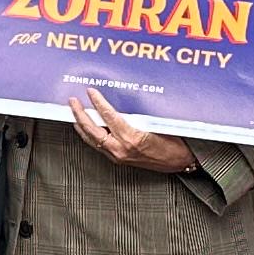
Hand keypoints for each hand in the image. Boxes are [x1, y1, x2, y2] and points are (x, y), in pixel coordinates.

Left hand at [70, 87, 195, 175]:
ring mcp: (118, 156)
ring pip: (91, 140)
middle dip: (80, 114)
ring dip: (81, 125)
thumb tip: (121, 101)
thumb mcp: (156, 123)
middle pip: (92, 130)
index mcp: (132, 138)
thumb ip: (136, 114)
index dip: (97, 102)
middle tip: (73, 101)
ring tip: (74, 113)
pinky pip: (97, 146)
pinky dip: (89, 135)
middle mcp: (121, 149)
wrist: (180, 162)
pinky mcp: (118, 160)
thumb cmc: (174, 143)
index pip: (108, 116)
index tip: (91, 92)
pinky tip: (86, 128)